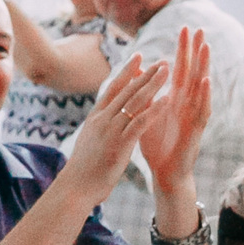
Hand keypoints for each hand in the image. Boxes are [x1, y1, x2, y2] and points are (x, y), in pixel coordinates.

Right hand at [62, 53, 171, 198]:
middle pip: (127, 90)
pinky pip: (140, 122)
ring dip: (153, 84)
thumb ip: (98, 127)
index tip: (138, 57)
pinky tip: (167, 100)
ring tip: (167, 71)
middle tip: (161, 61)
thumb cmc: (83, 168)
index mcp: (95, 117)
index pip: (113, 88)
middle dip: (145, 74)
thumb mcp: (89, 141)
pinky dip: (154, 110)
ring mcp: (111, 130)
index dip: (127, 71)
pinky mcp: (120, 144)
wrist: (76, 187)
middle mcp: (103, 119)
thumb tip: (102, 120)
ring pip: (135, 101)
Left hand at [135, 27, 211, 198]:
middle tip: (200, 29)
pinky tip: (206, 81)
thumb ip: (144, 93)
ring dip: (204, 67)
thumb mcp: (147, 113)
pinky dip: (205, 95)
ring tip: (206, 47)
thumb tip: (137, 71)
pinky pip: (202, 110)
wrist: (164, 172)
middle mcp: (187, 104)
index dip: (183, 50)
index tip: (185, 28)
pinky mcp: (196, 130)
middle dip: (196, 51)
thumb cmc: (157, 144)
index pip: (180, 69)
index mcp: (175, 99)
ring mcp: (193, 116)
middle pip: (193, 72)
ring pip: (201, 88)